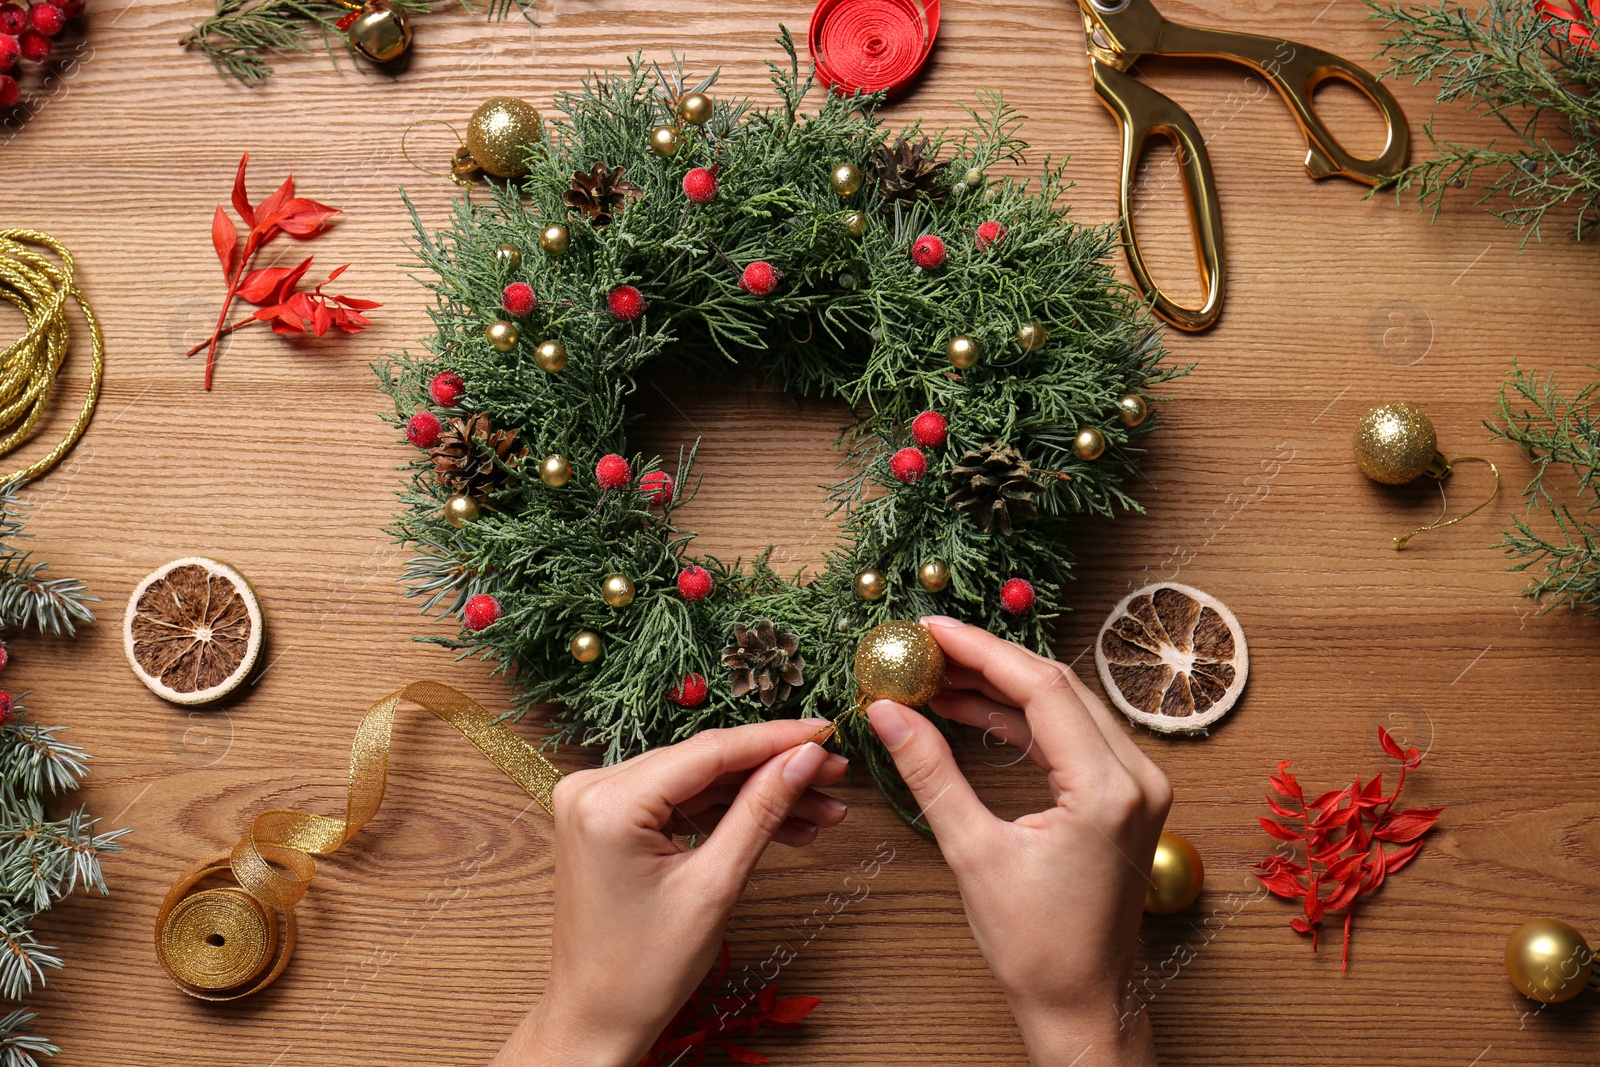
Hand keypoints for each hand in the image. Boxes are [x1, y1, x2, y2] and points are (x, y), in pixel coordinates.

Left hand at [491, 720, 849, 1066]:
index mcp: (608, 802)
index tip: (827, 731)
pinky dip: (727, 813)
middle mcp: (593, 788)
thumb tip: (805, 758)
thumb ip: (761, 812)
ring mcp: (597, 802)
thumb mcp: (714, 886)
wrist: (596, 1019)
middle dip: (774, 770)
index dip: (775, 739)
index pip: (709, 751)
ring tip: (821, 812)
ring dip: (758, 795)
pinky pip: (679, 802)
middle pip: (705, 763)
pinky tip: (782, 825)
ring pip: (698, 782)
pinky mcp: (609, 819)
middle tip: (835, 775)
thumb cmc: (644, 969)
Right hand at [865, 617, 1170, 1066]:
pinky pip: (1071, 735)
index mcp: (1107, 789)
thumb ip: (930, 773)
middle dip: (987, 661)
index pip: (1041, 687)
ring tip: (936, 677)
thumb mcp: (972, 854)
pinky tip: (972, 710)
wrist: (1085, 1003)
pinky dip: (1021, 719)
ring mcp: (1137, 785)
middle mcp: (1136, 777)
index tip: (929, 630)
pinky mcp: (1125, 797)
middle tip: (924, 649)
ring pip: (1065, 706)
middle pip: (1057, 686)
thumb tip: (888, 712)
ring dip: (1002, 688)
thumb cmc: (1038, 948)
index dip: (980, 650)